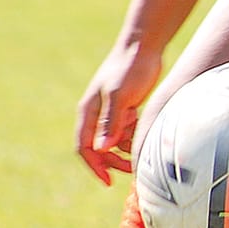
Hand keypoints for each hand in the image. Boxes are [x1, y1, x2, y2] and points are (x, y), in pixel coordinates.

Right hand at [75, 35, 166, 185]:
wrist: (144, 46)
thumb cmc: (130, 68)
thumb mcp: (121, 96)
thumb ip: (112, 122)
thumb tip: (102, 149)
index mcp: (89, 111)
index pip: (84, 147)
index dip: (94, 166)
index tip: (108, 181)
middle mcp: (96, 114)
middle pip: (98, 149)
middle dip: (112, 162)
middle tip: (131, 170)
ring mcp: (111, 111)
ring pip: (114, 142)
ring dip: (125, 150)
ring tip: (142, 148)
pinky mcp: (125, 108)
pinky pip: (126, 132)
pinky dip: (133, 136)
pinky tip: (144, 129)